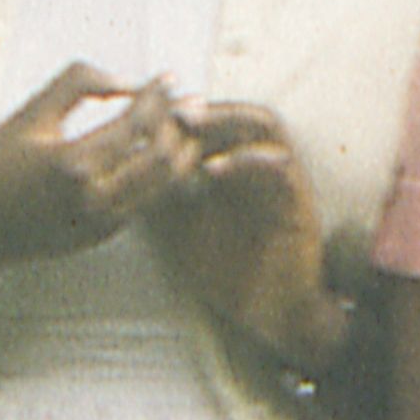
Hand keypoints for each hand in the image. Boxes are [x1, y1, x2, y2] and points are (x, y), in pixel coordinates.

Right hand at [0, 66, 199, 273]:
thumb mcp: (28, 116)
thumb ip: (76, 86)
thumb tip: (126, 80)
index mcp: (70, 163)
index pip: (134, 123)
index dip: (157, 96)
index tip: (169, 78)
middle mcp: (91, 198)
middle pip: (160, 157)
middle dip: (180, 125)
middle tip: (190, 103)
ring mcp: (100, 223)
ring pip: (162, 185)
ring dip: (180, 153)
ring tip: (186, 126)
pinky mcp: (102, 237)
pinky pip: (147, 202)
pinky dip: (162, 178)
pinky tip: (165, 156)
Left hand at [144, 100, 334, 363]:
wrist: (271, 313)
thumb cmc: (228, 274)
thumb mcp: (181, 232)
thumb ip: (161, 200)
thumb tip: (120, 172)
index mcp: (236, 169)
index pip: (215, 123)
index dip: (182, 113)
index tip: (147, 113)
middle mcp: (262, 166)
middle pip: (238, 111)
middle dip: (202, 106)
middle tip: (166, 107)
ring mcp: (284, 180)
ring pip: (264, 124)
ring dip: (226, 118)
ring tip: (189, 123)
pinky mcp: (299, 200)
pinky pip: (279, 166)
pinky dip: (245, 160)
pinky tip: (212, 169)